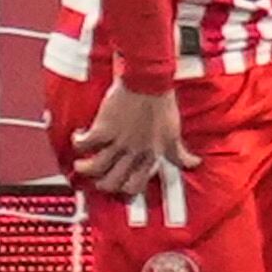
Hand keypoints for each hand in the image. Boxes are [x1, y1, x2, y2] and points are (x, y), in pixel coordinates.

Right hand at [74, 83, 195, 199]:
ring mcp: (118, 142)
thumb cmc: (162, 104)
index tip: (119, 185)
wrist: (149, 81)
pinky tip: (80, 136)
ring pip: (96, 168)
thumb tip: (193, 164)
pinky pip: (84, 145)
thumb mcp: (174, 133)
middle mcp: (135, 152)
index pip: (137, 185)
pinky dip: (78, 143)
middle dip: (103, 184)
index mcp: (151, 155)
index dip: (126, 190)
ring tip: (83, 162)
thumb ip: (179, 153)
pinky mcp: (104, 129)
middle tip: (99, 176)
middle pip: (113, 182)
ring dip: (85, 168)